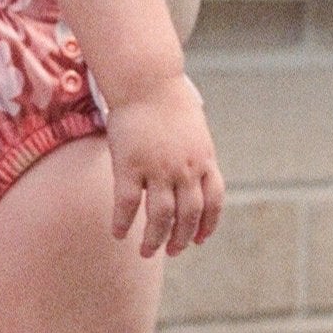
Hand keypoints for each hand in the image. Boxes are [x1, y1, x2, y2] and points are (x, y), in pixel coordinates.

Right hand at [105, 74, 223, 256]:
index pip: (214, 201)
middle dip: (182, 238)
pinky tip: (118, 233)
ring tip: (147, 251)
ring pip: (160, 216)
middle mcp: (185, 168)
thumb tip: (199, 169)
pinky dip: (123, 223)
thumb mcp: (195, 128)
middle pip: (189, 214)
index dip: (208, 224)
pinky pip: (127, 204)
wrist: (146, 80)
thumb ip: (197, 153)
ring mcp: (158, 168)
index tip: (200, 240)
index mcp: (204, 159)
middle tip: (172, 251)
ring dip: (155, 239)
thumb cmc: (167, 99)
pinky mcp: (130, 165)